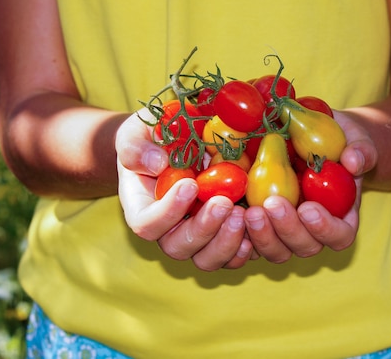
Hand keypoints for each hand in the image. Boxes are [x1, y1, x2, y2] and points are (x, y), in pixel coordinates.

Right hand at [115, 108, 253, 269]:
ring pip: (207, 258)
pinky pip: (233, 255)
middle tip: (224, 203)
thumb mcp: (137, 132)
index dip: (168, 212)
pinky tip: (255, 225)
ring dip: (226, 242)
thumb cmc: (154, 137)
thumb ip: (135, 146)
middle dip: (203, 229)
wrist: (180, 141)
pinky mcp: (223, 236)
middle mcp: (168, 229)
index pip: (147, 225)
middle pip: (178, 247)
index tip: (191, 185)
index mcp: (143, 207)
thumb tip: (156, 163)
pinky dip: (245, 248)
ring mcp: (197, 236)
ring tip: (242, 213)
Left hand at [243, 110, 375, 262]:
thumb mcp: (355, 139)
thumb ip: (361, 150)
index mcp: (340, 217)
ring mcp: (283, 230)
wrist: (309, 136)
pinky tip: (229, 213)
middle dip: (287, 230)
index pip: (339, 236)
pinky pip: (248, 241)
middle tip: (271, 204)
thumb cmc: (337, 140)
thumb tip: (353, 161)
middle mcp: (312, 231)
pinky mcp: (260, 224)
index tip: (308, 207)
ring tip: (248, 210)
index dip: (325, 229)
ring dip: (261, 236)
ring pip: (274, 250)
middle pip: (303, 247)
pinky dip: (238, 234)